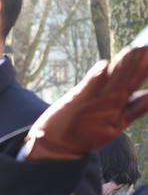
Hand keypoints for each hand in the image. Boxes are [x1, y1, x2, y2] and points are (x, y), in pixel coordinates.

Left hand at [26, 45, 147, 160]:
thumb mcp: (115, 127)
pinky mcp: (76, 99)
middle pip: (126, 80)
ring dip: (123, 66)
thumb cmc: (85, 134)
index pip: (135, 83)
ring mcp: (93, 101)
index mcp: (119, 107)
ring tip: (135, 50)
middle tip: (147, 48)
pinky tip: (104, 64)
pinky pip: (88, 86)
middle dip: (138, 64)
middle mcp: (108, 103)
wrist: (55, 146)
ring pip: (112, 80)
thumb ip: (134, 110)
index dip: (144, 69)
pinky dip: (96, 76)